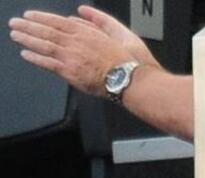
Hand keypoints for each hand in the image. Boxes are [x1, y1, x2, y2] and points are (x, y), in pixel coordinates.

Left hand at [8, 6, 151, 96]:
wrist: (131, 80)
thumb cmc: (129, 60)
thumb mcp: (119, 31)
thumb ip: (99, 19)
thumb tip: (82, 11)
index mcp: (86, 32)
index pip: (57, 22)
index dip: (41, 18)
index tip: (29, 16)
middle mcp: (75, 43)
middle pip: (46, 32)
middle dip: (28, 27)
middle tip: (15, 24)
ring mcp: (71, 57)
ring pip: (43, 45)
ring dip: (27, 39)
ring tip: (16, 35)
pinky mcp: (69, 72)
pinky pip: (47, 63)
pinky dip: (35, 58)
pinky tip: (26, 54)